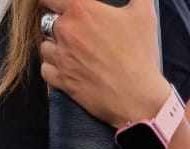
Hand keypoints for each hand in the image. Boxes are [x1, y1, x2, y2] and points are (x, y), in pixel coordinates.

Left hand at [39, 0, 169, 128]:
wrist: (139, 98)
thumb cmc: (140, 56)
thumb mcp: (144, 15)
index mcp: (80, 9)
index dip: (52, 0)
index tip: (58, 5)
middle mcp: (66, 30)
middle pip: (47, 20)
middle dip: (57, 24)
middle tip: (72, 32)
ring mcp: (62, 57)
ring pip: (45, 45)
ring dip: (54, 47)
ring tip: (69, 52)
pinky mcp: (63, 80)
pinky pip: (45, 69)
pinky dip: (52, 68)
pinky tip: (64, 68)